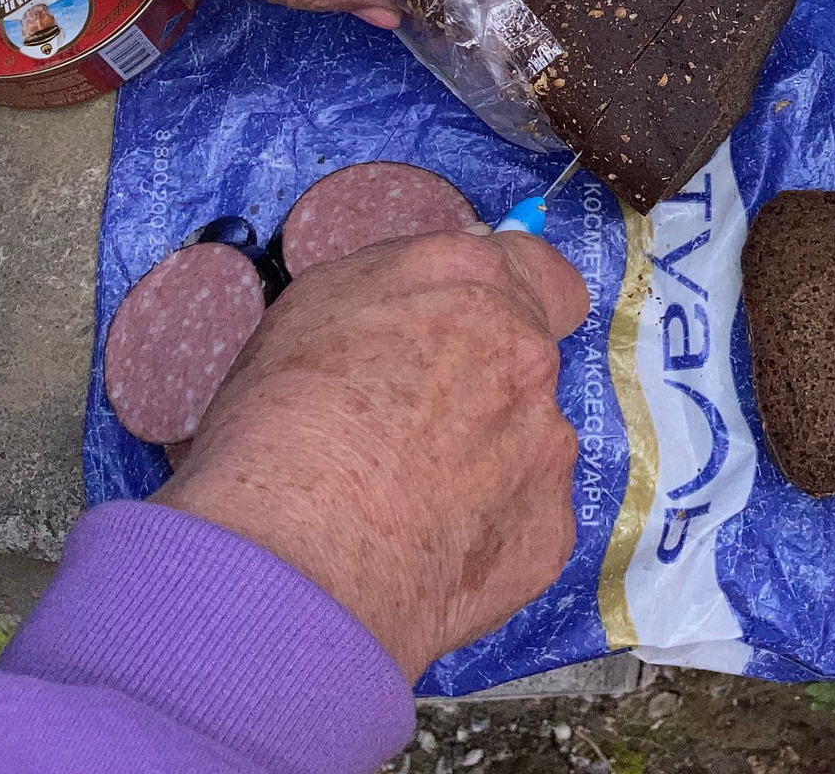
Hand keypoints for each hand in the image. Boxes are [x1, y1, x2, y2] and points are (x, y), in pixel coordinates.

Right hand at [153, 229, 592, 678]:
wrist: (297, 553)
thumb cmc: (284, 416)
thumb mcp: (320, 303)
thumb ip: (409, 280)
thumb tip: (456, 279)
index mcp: (479, 288)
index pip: (549, 280)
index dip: (522, 305)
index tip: (482, 334)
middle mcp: (529, 360)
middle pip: (530, 370)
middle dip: (486, 392)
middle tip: (409, 435)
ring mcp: (548, 451)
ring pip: (529, 451)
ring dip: (487, 467)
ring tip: (405, 508)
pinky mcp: (550, 534)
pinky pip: (524, 526)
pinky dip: (486, 538)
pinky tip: (426, 556)